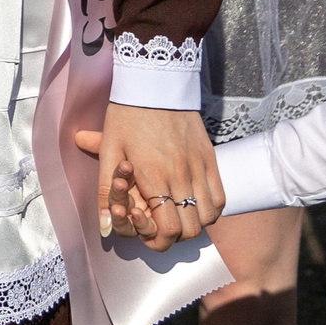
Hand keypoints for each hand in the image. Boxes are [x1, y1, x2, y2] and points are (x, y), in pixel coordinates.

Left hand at [74, 104, 223, 250]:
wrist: (155, 83)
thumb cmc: (126, 115)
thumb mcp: (109, 150)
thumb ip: (106, 192)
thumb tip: (104, 226)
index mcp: (153, 176)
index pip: (168, 229)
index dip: (158, 241)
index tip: (148, 234)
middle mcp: (181, 176)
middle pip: (191, 230)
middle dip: (175, 236)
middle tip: (161, 225)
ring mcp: (200, 168)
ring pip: (209, 217)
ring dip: (193, 223)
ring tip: (176, 214)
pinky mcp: (211, 159)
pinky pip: (221, 198)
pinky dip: (210, 208)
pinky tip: (193, 202)